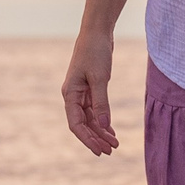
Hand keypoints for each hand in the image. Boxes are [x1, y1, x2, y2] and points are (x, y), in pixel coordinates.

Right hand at [62, 31, 118, 154]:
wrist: (97, 32)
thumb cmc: (95, 52)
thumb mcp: (100, 79)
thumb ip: (101, 104)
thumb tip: (103, 126)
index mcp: (70, 94)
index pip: (76, 124)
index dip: (87, 139)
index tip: (100, 151)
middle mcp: (73, 96)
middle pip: (83, 124)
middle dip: (96, 139)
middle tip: (111, 151)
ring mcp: (81, 93)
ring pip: (89, 119)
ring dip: (101, 132)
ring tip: (115, 144)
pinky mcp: (90, 89)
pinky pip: (95, 111)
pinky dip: (103, 121)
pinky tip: (111, 131)